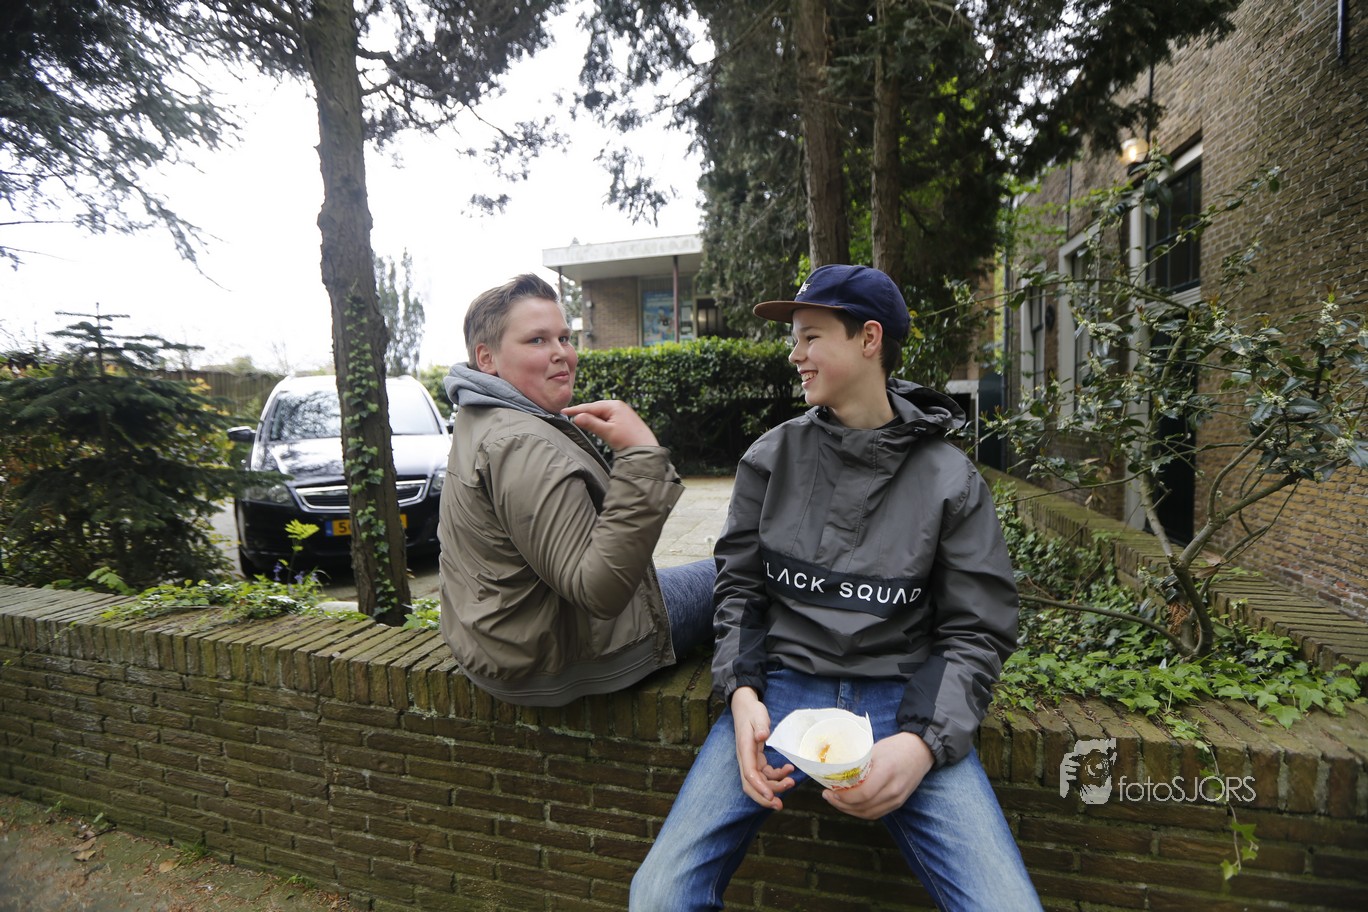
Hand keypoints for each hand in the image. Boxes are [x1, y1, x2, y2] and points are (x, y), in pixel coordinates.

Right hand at [561, 399, 658, 450]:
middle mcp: (618, 406)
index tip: (563, 411)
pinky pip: (607, 418)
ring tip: (579, 420)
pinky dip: (599, 421)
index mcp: (614, 405)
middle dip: (583, 412)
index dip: (576, 410)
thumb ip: (591, 424)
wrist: (646, 449)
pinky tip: (594, 425)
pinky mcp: (624, 419)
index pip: (591, 406)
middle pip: (595, 408)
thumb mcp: (607, 432)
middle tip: (568, 415)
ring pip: (601, 414)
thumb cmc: (629, 440)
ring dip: (591, 418)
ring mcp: (622, 412)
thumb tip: (577, 417)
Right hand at [731, 687, 795, 809]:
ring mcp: (751, 760)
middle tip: (779, 804)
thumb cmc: (752, 712)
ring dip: (774, 788)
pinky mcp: (757, 760)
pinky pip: (766, 774)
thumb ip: (761, 726)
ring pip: (759, 782)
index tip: (771, 797)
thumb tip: (762, 736)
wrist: (745, 707)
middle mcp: (745, 759)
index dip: (760, 788)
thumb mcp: (758, 716)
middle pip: (751, 785)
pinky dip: (777, 776)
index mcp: (745, 750)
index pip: (750, 774)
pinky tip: (788, 770)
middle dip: (764, 797)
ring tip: (791, 783)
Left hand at [823, 731, 932, 819]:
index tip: (829, 790)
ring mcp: (897, 799)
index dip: (844, 797)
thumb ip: (859, 763)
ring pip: (869, 813)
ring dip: (849, 811)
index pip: (863, 794)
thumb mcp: (875, 750)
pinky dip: (861, 812)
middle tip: (827, 796)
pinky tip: (850, 805)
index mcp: (886, 772)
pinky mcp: (898, 803)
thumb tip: (835, 770)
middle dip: (842, 805)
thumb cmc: (896, 746)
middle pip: (863, 807)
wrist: (921, 751)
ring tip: (836, 801)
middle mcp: (893, 789)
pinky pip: (876, 813)